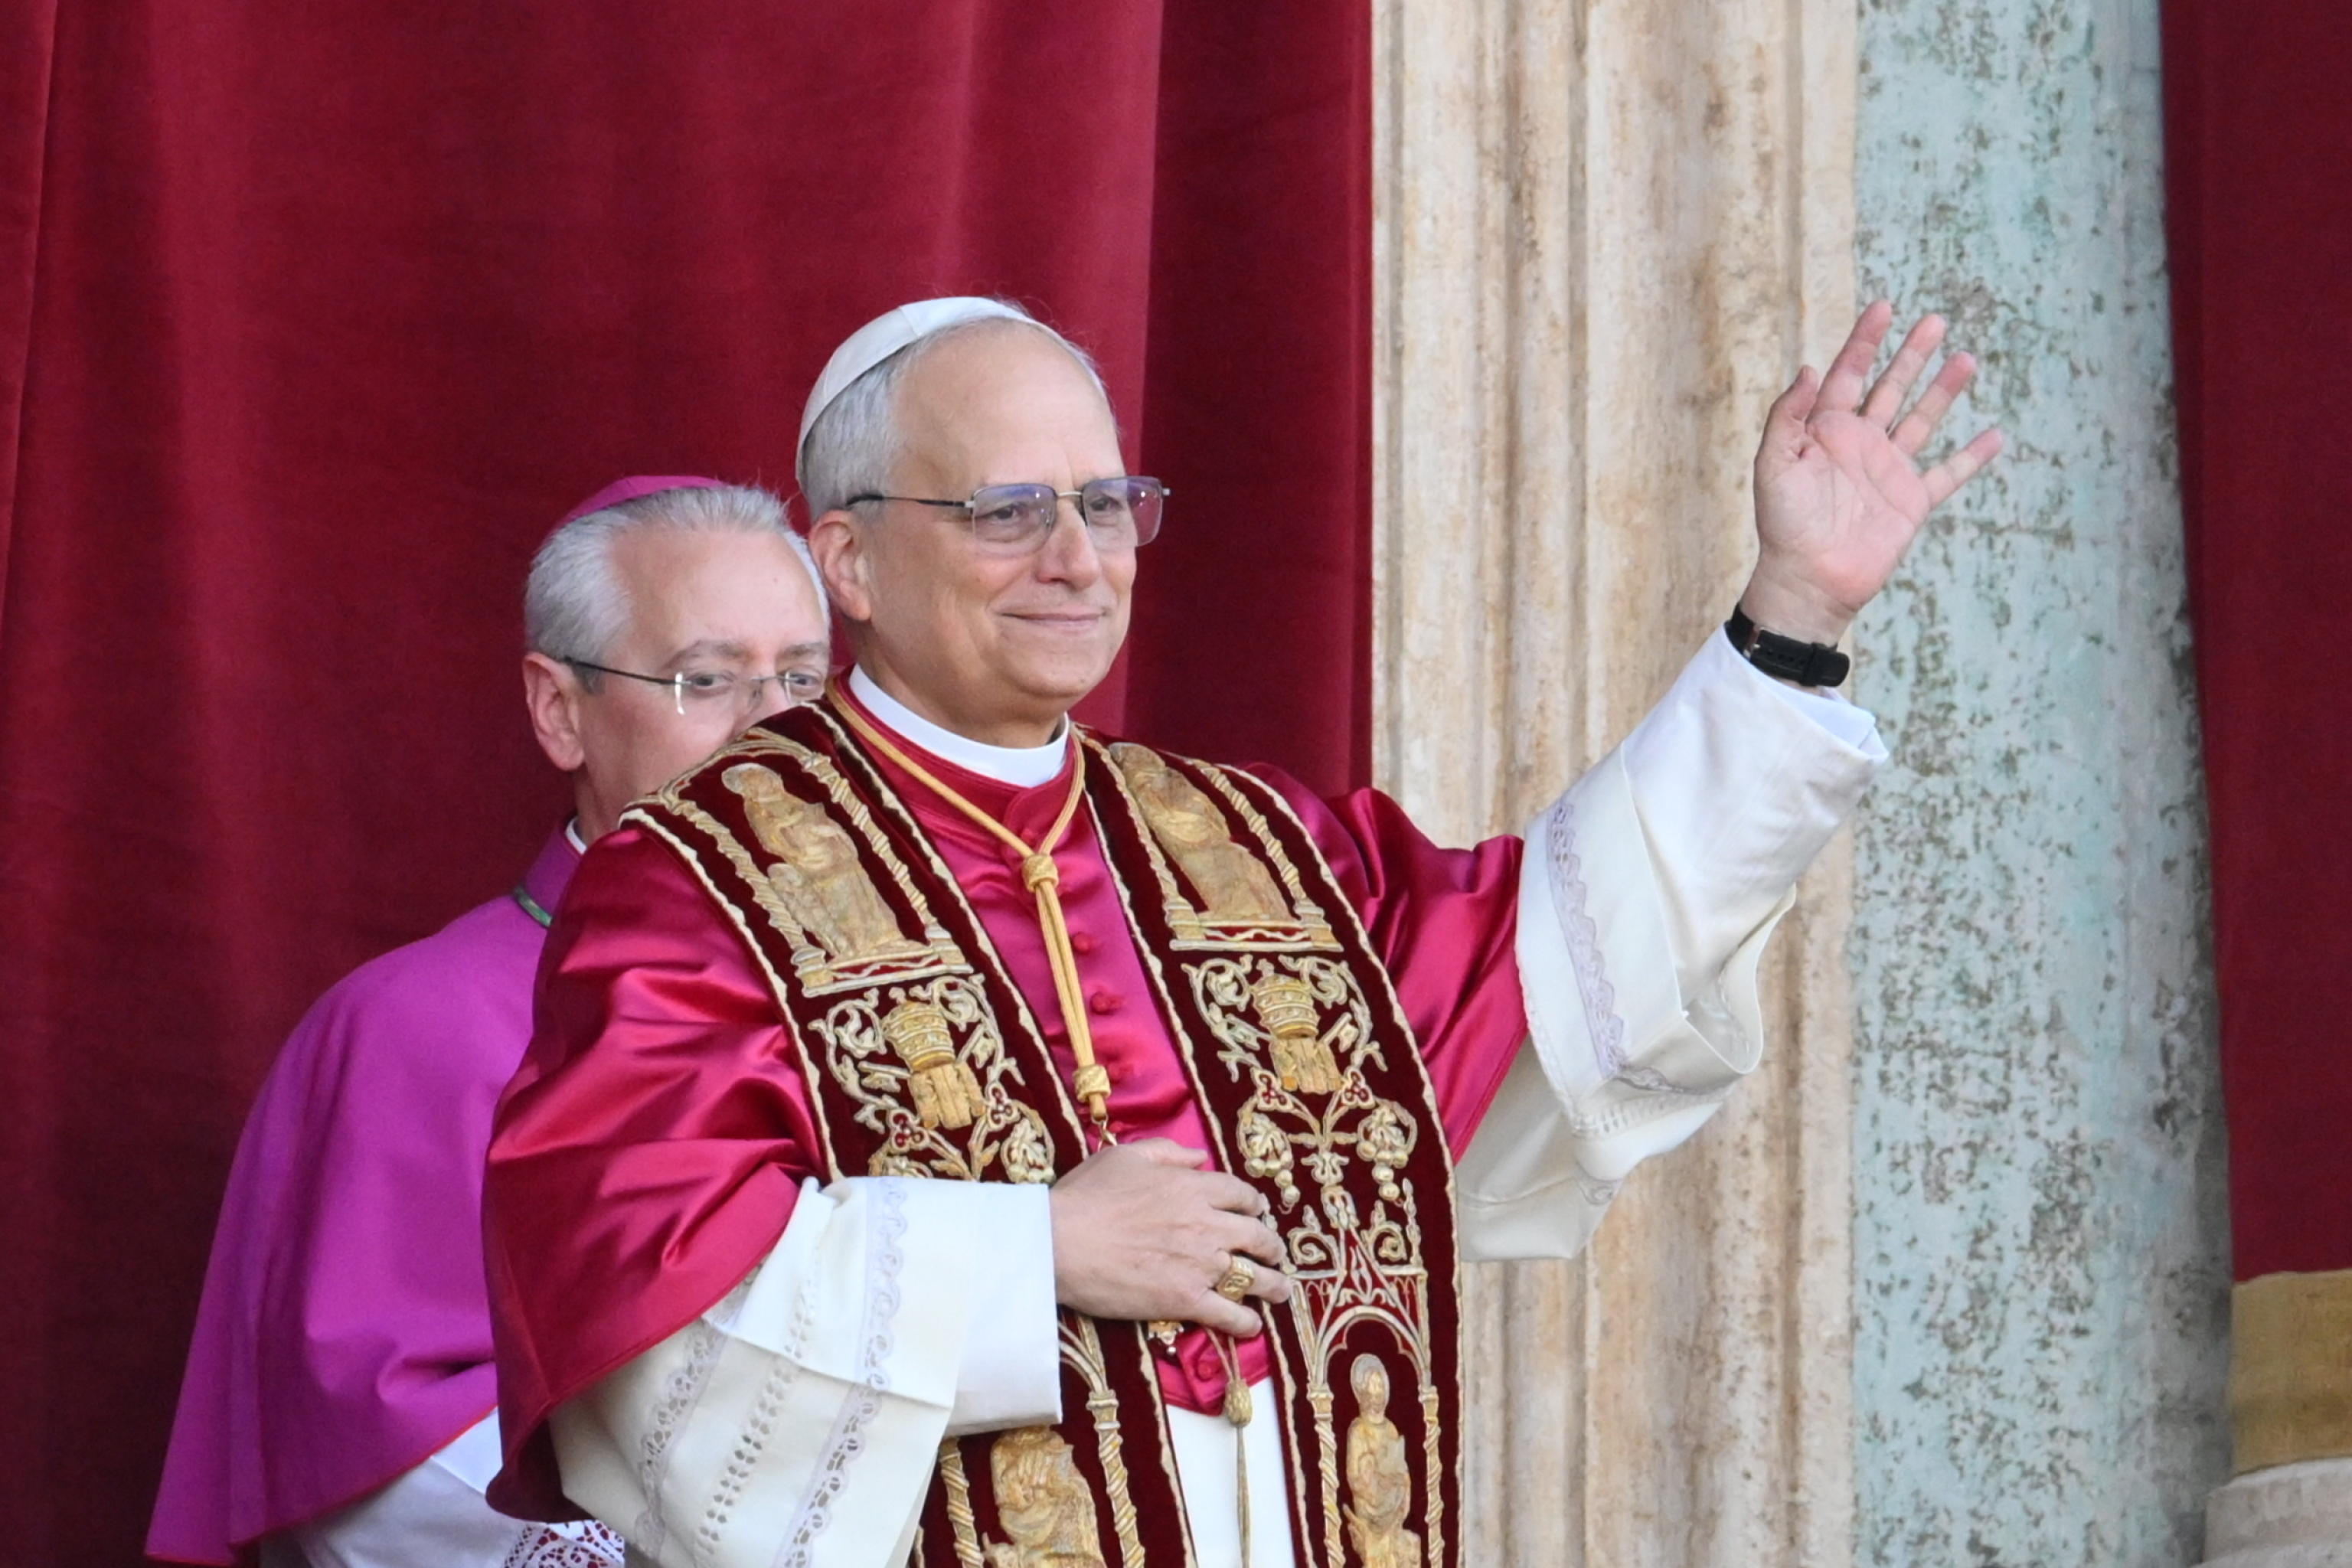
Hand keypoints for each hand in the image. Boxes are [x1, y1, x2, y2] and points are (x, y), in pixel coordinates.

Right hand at [1049, 1138, 1291, 1336]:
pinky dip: (1246, 1322)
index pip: (1241, 1195)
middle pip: (1257, 1235)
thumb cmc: (1087, 1196)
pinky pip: (1229, 1314)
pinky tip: (1252, 1326)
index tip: (1255, 1213)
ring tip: (1280, 1290)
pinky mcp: (1186, 1300)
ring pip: (1253, 1276)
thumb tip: (1200, 1156)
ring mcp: (1200, 1264)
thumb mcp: (1127, 1156)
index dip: (1253, 1205)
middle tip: (1273, 1253)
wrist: (1060, 1242)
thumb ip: (1169, 1153)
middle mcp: (1207, 1224)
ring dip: (1272, 1284)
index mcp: (1193, 1187)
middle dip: (1270, 1245)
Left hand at [1741, 301, 2004, 645]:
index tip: (1884, 307)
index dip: (1864, 341)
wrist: (1809, 580)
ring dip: (1943, 390)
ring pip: (1922, 419)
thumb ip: (1788, 417)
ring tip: (1966, 357)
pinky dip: (1972, 456)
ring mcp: (1888, 470)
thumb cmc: (1784, 525)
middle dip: (1911, 354)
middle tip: (1935, 321)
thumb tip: (1811, 369)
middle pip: (1890, 388)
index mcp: (1824, 431)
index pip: (1848, 374)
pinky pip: (1949, 473)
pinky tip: (1995, 435)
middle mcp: (1859, 444)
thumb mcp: (1773, 465)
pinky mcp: (1911, 501)